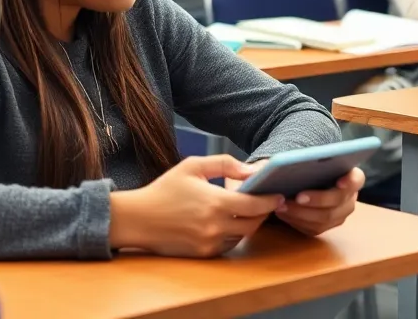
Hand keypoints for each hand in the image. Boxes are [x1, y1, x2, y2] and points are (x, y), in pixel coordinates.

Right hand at [109, 155, 283, 257]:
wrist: (137, 219)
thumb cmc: (165, 189)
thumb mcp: (193, 166)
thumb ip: (225, 164)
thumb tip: (252, 170)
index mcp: (216, 203)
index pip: (256, 205)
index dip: (271, 200)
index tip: (280, 194)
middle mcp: (216, 226)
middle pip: (254, 223)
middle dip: (263, 213)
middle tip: (267, 202)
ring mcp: (209, 243)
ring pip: (242, 236)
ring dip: (248, 224)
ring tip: (248, 210)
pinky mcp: (203, 254)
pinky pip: (228, 245)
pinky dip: (233, 234)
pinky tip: (229, 222)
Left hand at [277, 167, 363, 236]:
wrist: (309, 181)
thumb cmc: (312, 167)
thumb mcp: (314, 159)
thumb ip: (312, 158)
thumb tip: (293, 160)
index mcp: (352, 177)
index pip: (356, 179)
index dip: (350, 182)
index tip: (340, 181)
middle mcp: (349, 198)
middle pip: (337, 202)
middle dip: (317, 200)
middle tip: (297, 196)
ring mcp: (339, 215)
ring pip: (324, 219)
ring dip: (301, 213)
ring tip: (282, 205)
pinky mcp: (326, 227)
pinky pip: (313, 228)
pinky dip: (296, 221)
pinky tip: (283, 213)